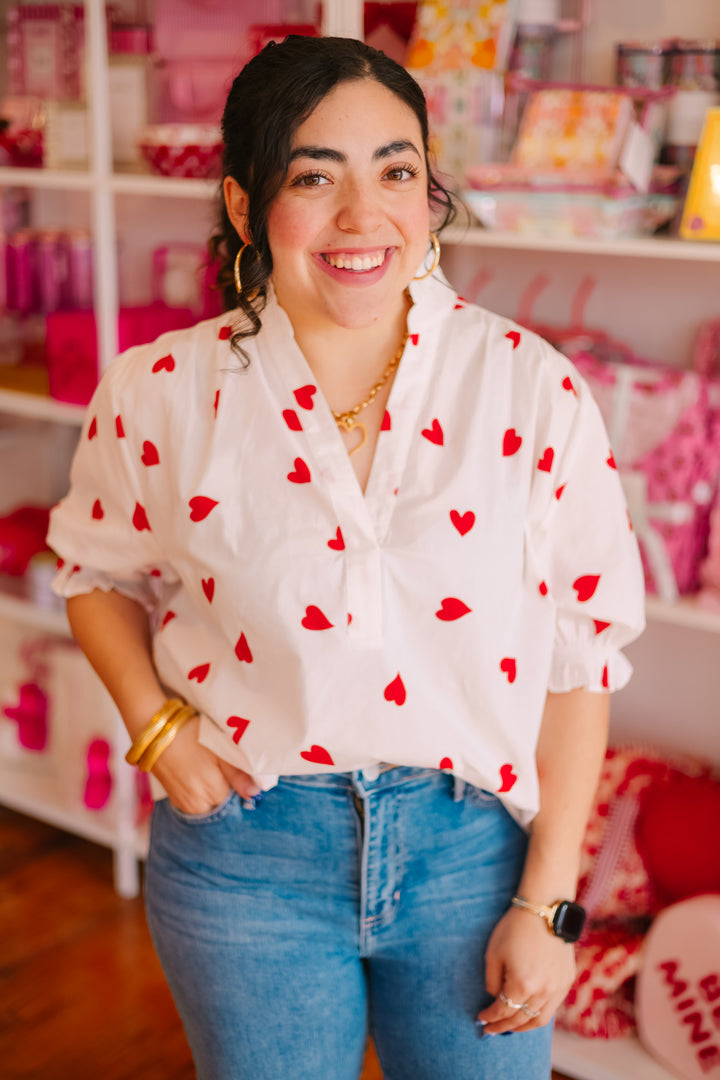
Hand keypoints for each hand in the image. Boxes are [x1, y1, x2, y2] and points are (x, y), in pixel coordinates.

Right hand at [148, 714, 261, 813]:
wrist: (154, 732)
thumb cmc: (190, 735)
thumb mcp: (219, 748)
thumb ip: (238, 773)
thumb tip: (254, 793)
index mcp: (214, 793)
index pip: (237, 796)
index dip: (238, 781)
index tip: (233, 766)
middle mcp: (198, 805)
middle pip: (222, 801)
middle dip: (225, 786)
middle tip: (219, 763)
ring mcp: (184, 804)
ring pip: (209, 801)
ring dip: (212, 788)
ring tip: (206, 765)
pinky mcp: (174, 800)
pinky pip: (196, 800)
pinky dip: (199, 789)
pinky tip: (196, 771)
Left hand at [476, 906, 575, 1033]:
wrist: (544, 910)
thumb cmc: (515, 928)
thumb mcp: (494, 953)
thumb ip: (493, 981)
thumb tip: (495, 997)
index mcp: (522, 985)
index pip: (503, 1011)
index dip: (490, 1018)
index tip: (481, 1019)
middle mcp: (543, 992)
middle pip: (521, 1020)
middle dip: (504, 1027)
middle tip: (491, 1030)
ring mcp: (558, 988)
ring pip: (540, 1019)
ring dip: (523, 1026)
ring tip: (511, 1027)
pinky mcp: (567, 981)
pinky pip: (552, 1007)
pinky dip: (539, 1014)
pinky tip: (529, 1011)